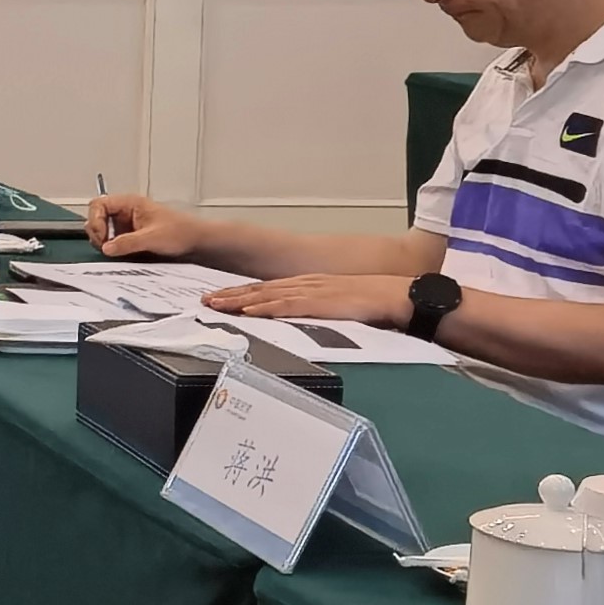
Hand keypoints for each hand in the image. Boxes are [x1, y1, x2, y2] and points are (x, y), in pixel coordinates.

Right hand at [89, 193, 208, 258]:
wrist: (195, 242)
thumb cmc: (180, 232)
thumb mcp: (152, 238)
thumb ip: (128, 242)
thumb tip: (106, 248)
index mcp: (129, 203)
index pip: (98, 205)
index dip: (96, 220)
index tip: (103, 238)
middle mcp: (125, 212)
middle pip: (96, 218)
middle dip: (97, 233)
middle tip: (106, 248)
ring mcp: (125, 225)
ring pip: (102, 232)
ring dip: (103, 243)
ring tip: (114, 252)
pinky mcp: (129, 238)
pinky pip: (111, 242)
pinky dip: (111, 249)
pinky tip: (120, 255)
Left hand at [208, 273, 422, 325]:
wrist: (398, 295)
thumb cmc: (372, 303)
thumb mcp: (337, 305)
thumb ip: (316, 309)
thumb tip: (296, 321)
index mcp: (308, 284)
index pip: (266, 288)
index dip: (240, 293)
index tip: (218, 298)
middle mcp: (305, 284)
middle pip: (260, 289)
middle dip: (230, 295)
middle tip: (205, 301)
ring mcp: (313, 291)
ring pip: (268, 296)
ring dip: (240, 301)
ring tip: (217, 305)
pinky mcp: (323, 302)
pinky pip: (289, 306)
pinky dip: (267, 309)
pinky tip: (250, 313)